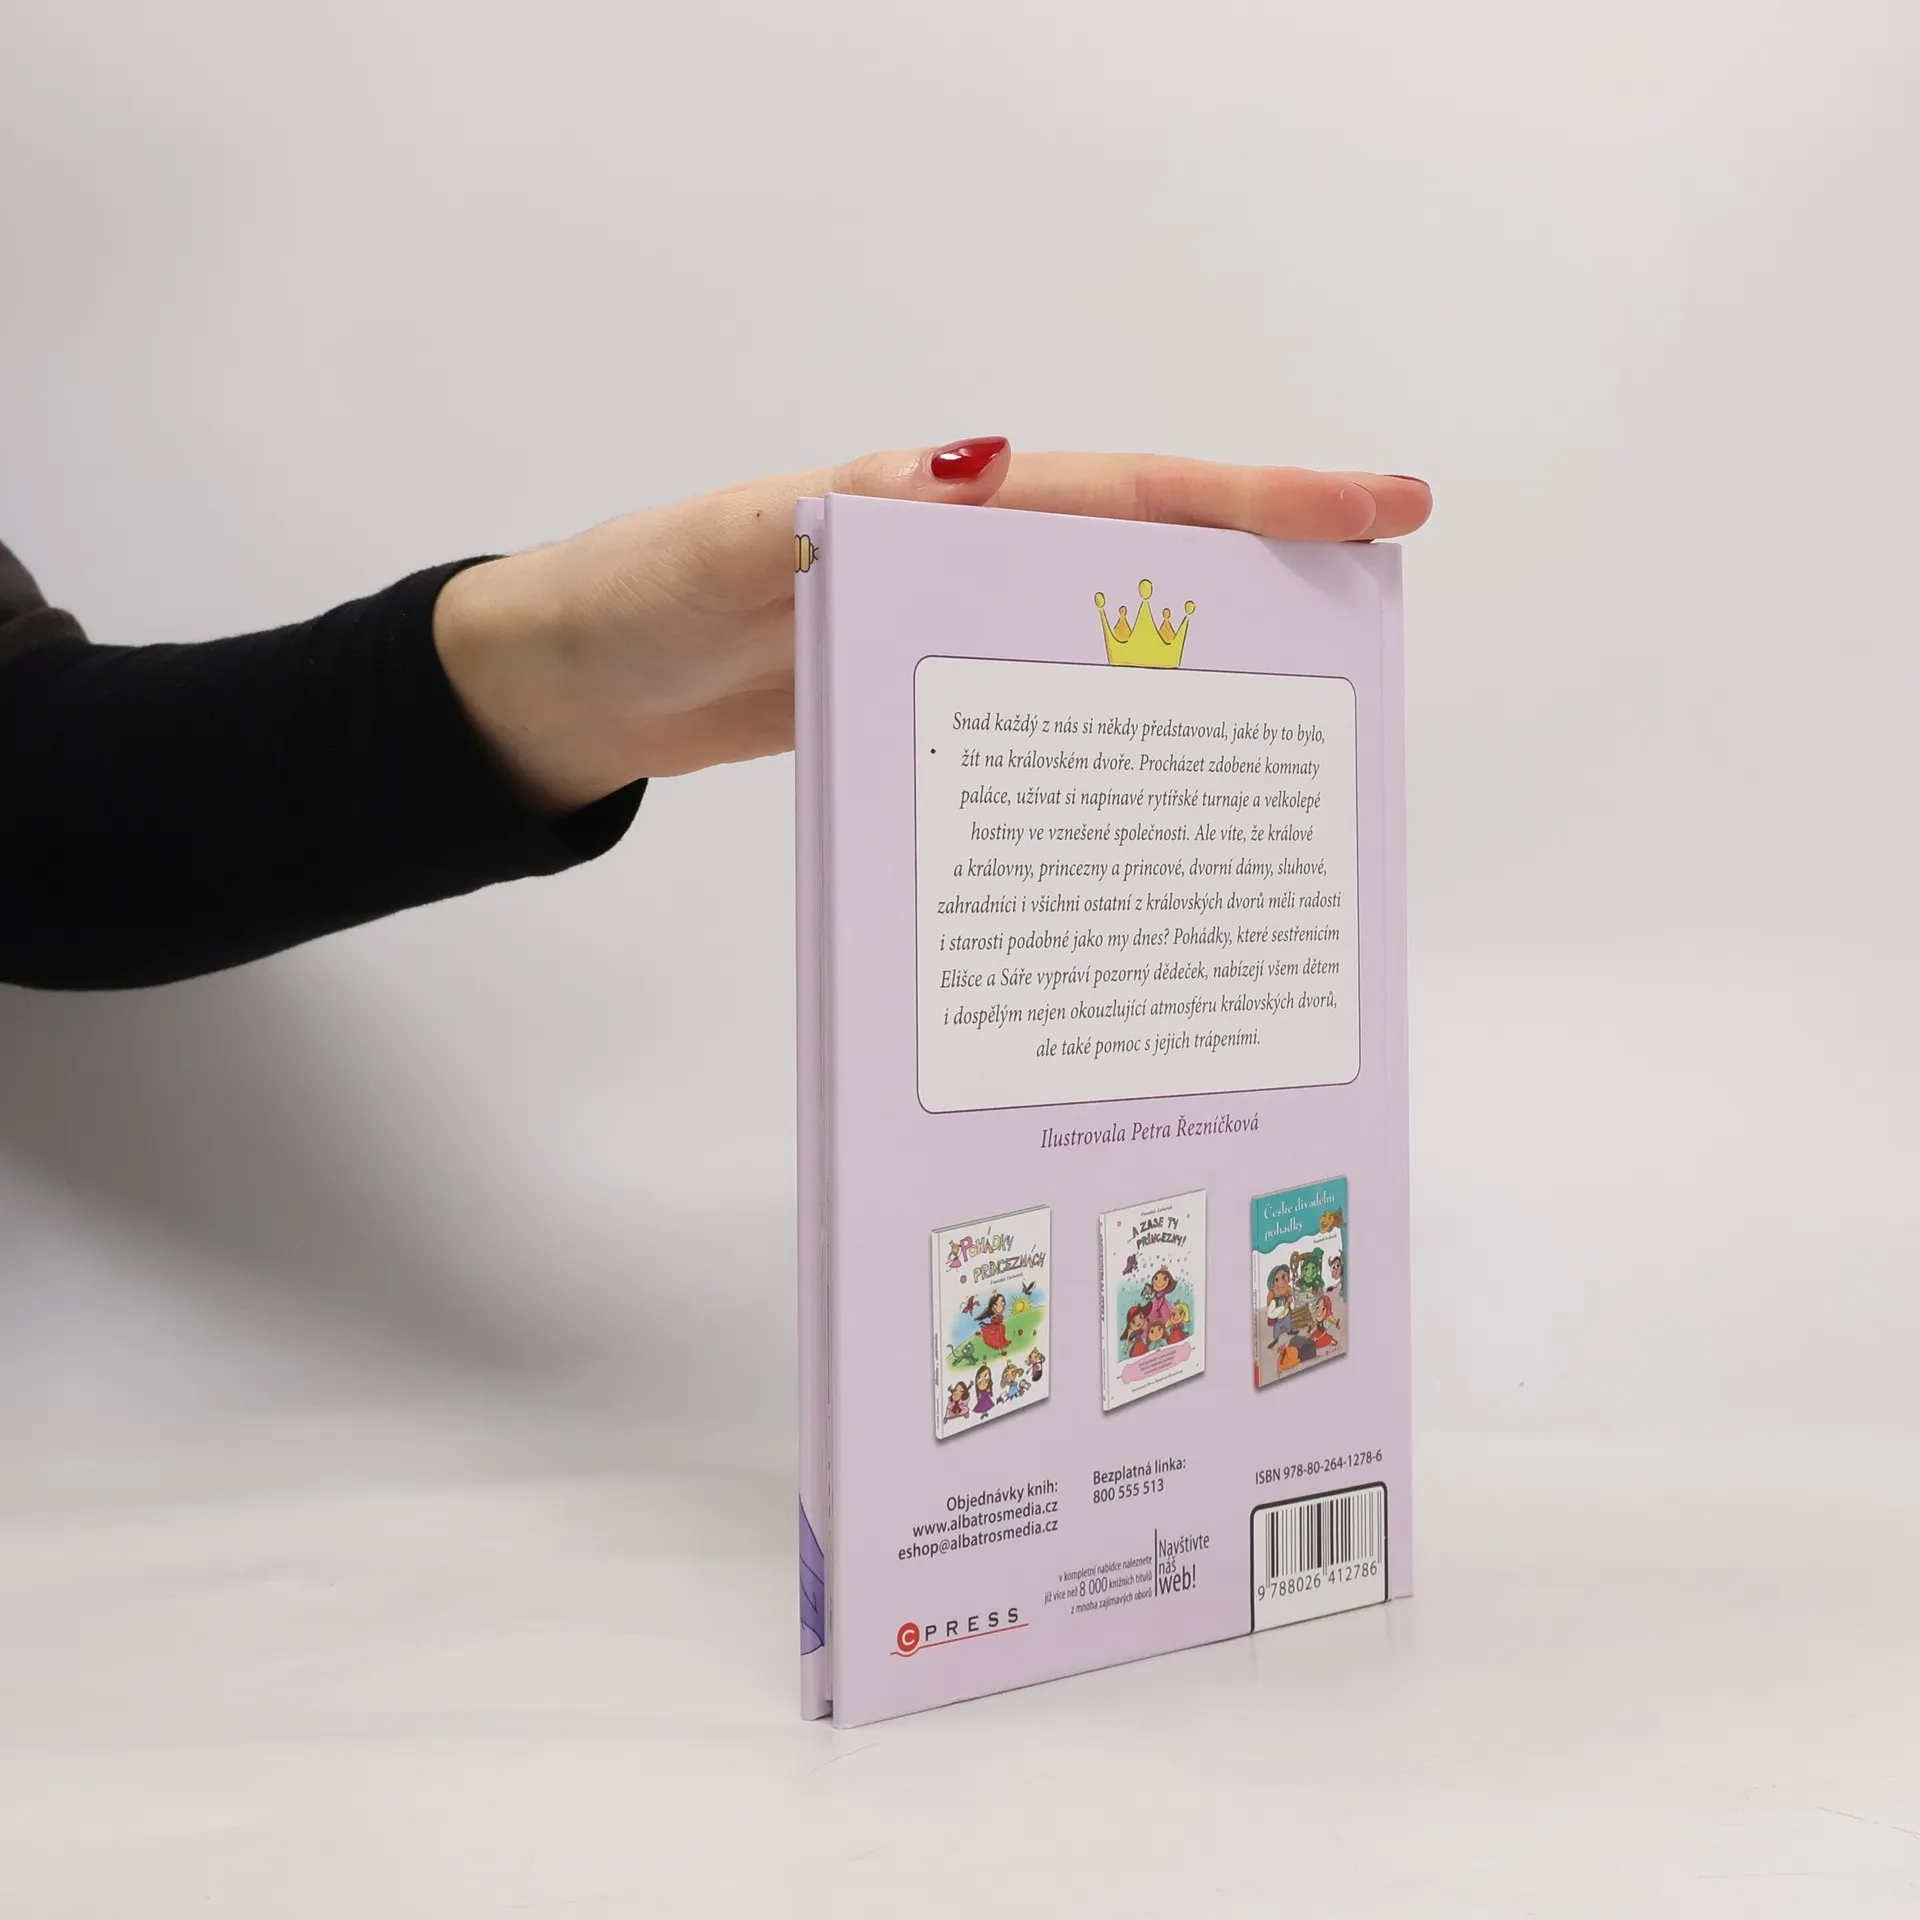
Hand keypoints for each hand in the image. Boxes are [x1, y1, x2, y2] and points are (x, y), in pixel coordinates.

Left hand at [432, 439, 1431, 812]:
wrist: (581, 685)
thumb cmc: (645, 598)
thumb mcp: (738, 545)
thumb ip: (853, 511)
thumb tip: (990, 470)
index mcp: (943, 504)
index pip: (1129, 498)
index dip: (1258, 504)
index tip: (1380, 510)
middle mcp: (965, 563)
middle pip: (1146, 570)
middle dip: (1266, 588)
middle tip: (1376, 633)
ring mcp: (952, 640)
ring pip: (1101, 651)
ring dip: (1191, 682)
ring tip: (1289, 741)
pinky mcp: (926, 707)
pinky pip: (1035, 719)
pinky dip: (1098, 748)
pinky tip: (1143, 804)